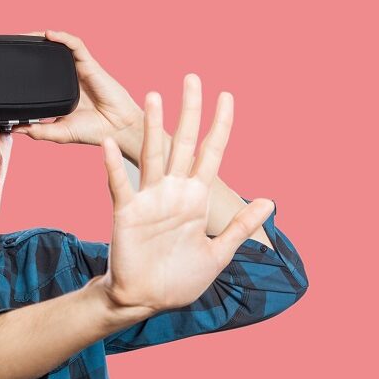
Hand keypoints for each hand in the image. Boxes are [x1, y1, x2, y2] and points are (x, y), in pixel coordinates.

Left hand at [11, 30, 141, 146]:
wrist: (116, 130)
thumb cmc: (94, 131)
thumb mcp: (59, 133)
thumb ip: (38, 130)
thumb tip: (14, 128)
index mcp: (61, 92)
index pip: (41, 74)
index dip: (27, 66)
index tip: (10, 65)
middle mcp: (69, 78)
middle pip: (48, 56)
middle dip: (31, 47)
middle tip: (13, 46)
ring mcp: (79, 70)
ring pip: (59, 46)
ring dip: (43, 38)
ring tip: (26, 36)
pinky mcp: (90, 65)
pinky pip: (75, 45)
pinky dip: (62, 37)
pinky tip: (49, 35)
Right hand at [93, 76, 274, 313]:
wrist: (147, 300)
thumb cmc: (180, 279)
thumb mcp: (218, 253)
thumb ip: (240, 226)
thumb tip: (269, 200)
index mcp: (197, 198)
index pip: (212, 153)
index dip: (221, 126)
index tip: (228, 97)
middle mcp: (174, 191)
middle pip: (183, 143)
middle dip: (190, 111)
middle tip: (193, 78)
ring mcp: (149, 199)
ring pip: (152, 155)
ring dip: (153, 127)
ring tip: (155, 96)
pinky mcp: (127, 213)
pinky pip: (119, 185)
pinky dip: (113, 166)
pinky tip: (109, 144)